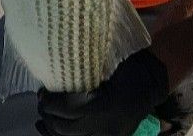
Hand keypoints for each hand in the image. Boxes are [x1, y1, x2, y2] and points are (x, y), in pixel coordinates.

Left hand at [36, 48, 169, 135]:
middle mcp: (107, 126)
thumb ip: (79, 75)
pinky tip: (48, 131)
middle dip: (48, 116)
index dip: (50, 103)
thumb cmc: (127, 65)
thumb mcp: (103, 64)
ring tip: (43, 118)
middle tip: (41, 102)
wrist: (151, 80)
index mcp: (105, 105)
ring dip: (53, 130)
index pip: (69, 110)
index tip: (41, 92)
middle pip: (66, 129)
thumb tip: (51, 78)